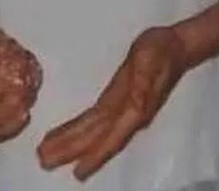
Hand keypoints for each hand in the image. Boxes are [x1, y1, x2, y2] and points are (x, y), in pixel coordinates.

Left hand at [37, 27, 188, 180]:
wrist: (174, 46)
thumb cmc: (162, 51)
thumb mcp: (151, 60)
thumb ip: (144, 84)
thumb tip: (137, 107)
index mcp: (135, 109)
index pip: (112, 137)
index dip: (95, 155)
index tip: (77, 172)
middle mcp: (127, 115)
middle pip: (97, 139)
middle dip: (72, 152)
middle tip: (45, 162)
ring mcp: (121, 110)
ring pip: (93, 132)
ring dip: (71, 144)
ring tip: (47, 154)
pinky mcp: (115, 100)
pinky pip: (94, 120)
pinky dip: (78, 129)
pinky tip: (64, 135)